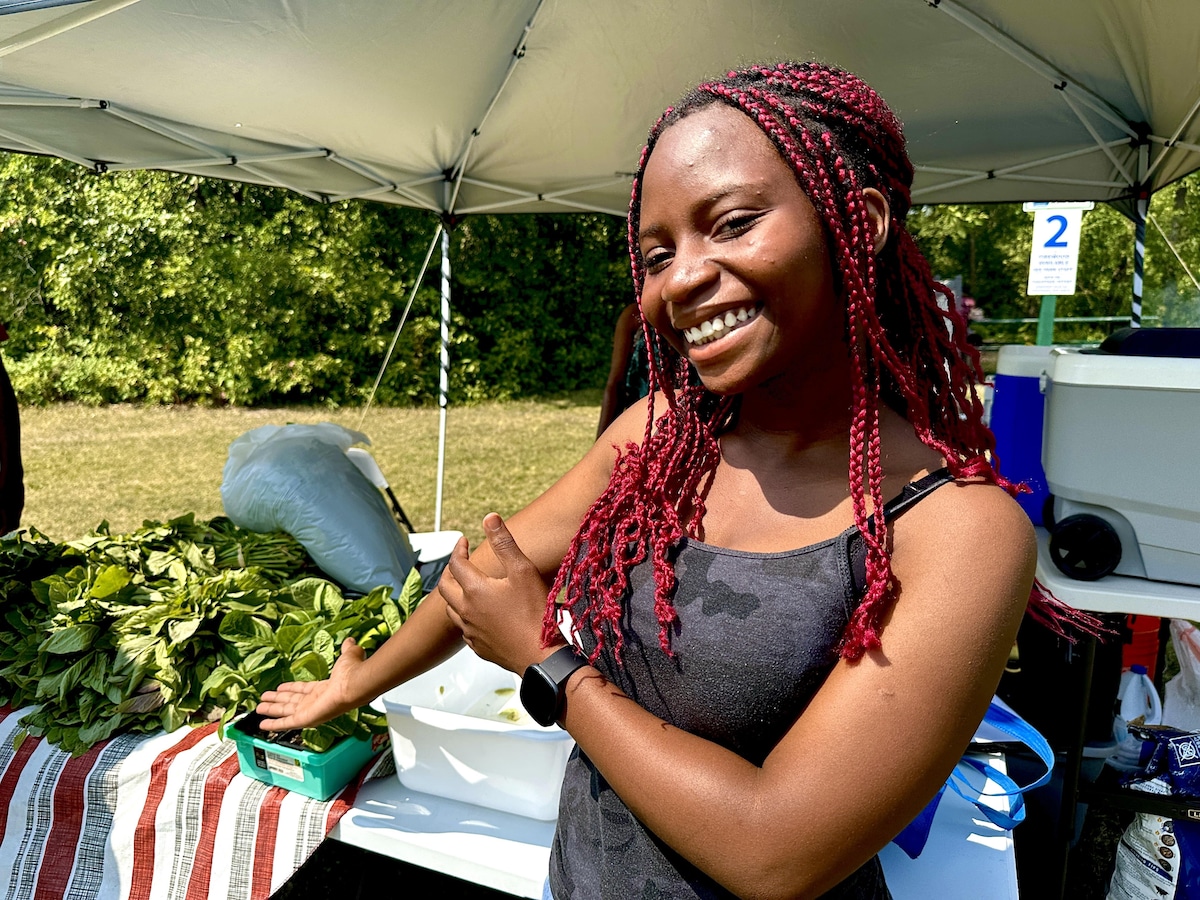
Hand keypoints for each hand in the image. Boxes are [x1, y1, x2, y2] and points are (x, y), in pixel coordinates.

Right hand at [255, 636, 365, 730]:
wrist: (354, 685)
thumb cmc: (352, 672)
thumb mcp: (348, 656)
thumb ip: (348, 649)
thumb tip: (350, 641)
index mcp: (324, 688)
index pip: (303, 690)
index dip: (291, 688)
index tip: (280, 687)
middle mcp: (316, 701)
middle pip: (292, 701)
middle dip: (278, 700)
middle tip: (264, 698)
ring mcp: (310, 711)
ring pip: (285, 711)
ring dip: (272, 709)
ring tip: (259, 708)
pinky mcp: (305, 719)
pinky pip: (286, 723)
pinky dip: (273, 725)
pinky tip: (262, 725)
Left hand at [440, 513, 558, 672]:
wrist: (541, 656)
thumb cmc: (535, 614)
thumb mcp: (523, 571)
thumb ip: (504, 543)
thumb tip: (489, 518)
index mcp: (475, 590)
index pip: (456, 563)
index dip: (458, 548)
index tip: (463, 541)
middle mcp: (467, 611)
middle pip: (445, 586)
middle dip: (450, 570)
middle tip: (459, 561)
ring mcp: (471, 631)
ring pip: (451, 609)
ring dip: (454, 594)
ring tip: (463, 587)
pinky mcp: (478, 647)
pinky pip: (464, 629)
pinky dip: (464, 616)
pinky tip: (476, 615)